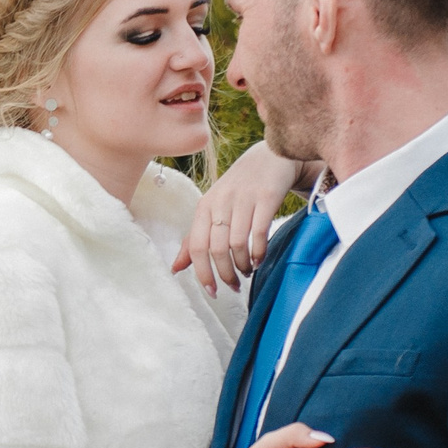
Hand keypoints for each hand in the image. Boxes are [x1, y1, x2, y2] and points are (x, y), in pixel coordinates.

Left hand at [176, 142, 309, 293]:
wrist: (271, 156)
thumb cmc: (239, 188)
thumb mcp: (213, 208)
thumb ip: (195, 238)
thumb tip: (175, 268)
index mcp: (204, 206)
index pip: (197, 247)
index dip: (202, 273)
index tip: (212, 291)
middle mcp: (221, 202)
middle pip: (216, 249)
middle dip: (225, 274)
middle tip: (234, 286)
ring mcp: (244, 199)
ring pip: (237, 244)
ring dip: (242, 266)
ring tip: (247, 272)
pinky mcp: (267, 197)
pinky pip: (259, 233)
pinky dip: (259, 252)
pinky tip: (259, 260)